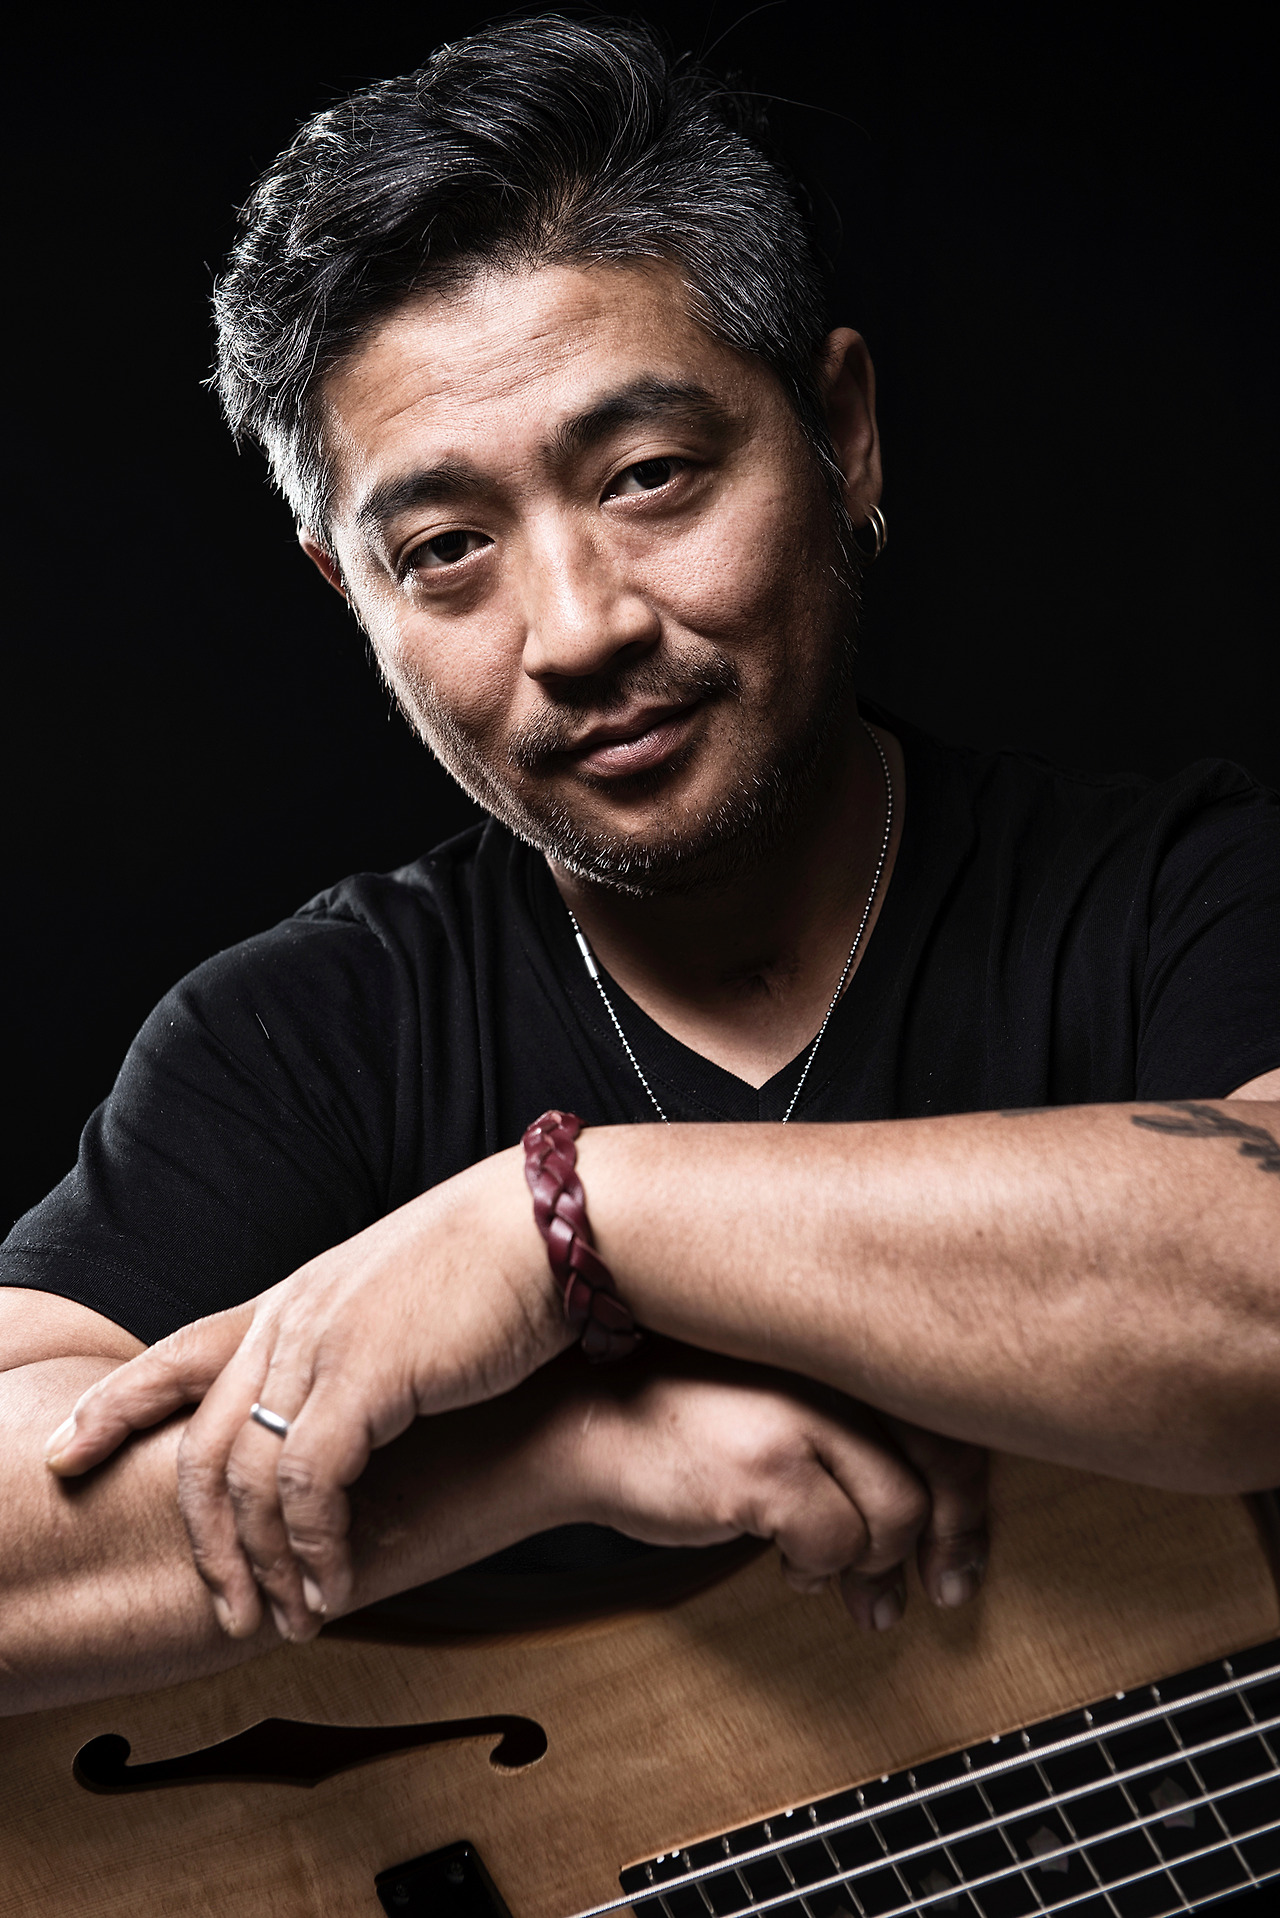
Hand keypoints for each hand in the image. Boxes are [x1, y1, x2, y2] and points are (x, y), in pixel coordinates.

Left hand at [45, 1147, 564, 1638]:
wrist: (562, 1221)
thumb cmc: (506, 1260)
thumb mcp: (407, 1295)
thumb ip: (363, 1338)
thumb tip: (361, 1395)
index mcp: (299, 1295)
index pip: (180, 1351)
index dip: (115, 1404)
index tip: (64, 1451)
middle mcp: (293, 1316)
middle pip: (201, 1440)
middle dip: (204, 1540)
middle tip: (225, 1609)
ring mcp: (321, 1342)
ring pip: (246, 1475)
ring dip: (261, 1564)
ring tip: (289, 1621)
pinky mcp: (364, 1375)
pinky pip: (308, 1484)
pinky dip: (312, 1548)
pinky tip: (333, 1587)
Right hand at [553, 1341, 988, 1630]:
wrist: (577, 1421)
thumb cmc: (681, 1415)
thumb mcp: (781, 1394)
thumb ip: (853, 1422)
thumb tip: (938, 1516)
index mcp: (842, 1339)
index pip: (949, 1409)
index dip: (971, 1492)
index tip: (960, 1550)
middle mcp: (832, 1360)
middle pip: (945, 1460)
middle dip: (952, 1539)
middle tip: (943, 1590)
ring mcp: (800, 1409)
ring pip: (898, 1513)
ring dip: (870, 1563)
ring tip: (836, 1577)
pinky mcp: (766, 1463)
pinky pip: (838, 1544)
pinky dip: (818, 1568)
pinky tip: (784, 1565)